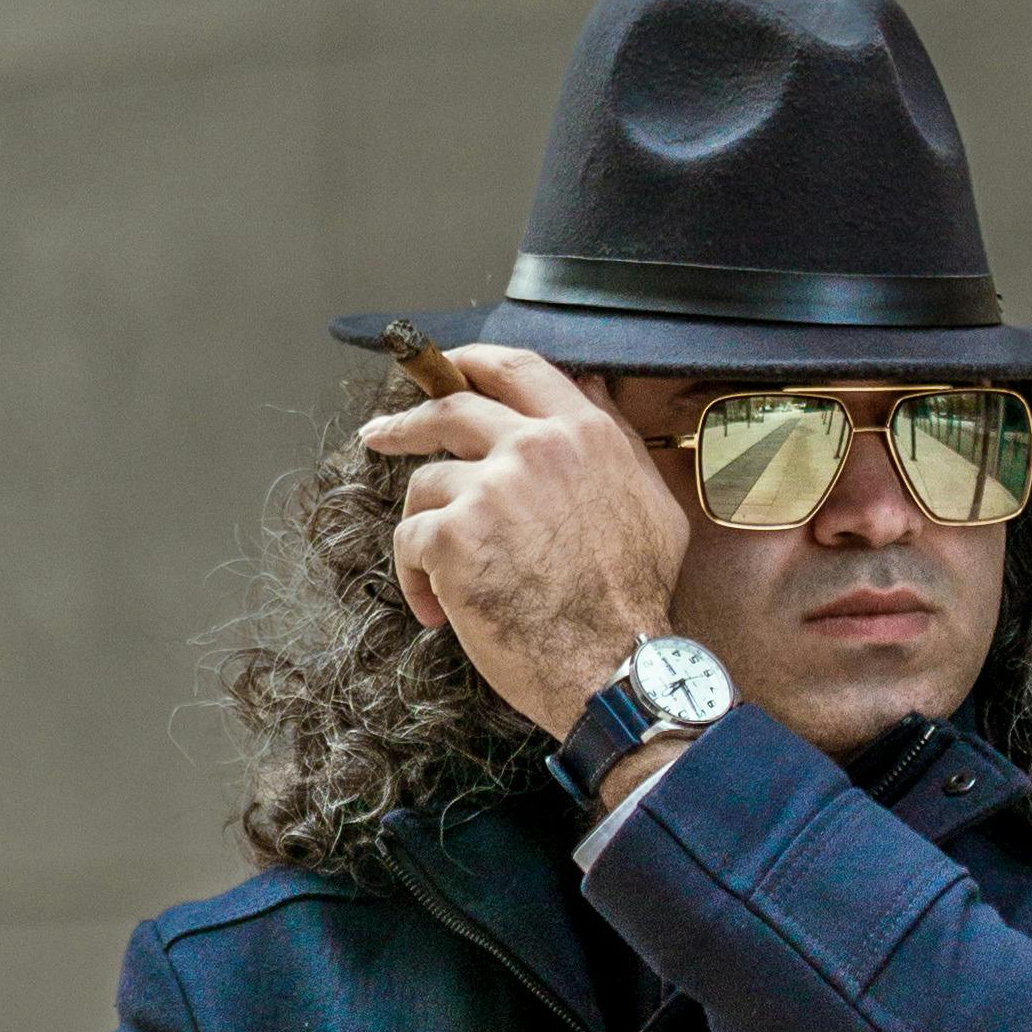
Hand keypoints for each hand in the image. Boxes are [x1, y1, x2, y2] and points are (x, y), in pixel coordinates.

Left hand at [358, 346, 691, 735]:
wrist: (616, 668)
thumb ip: (616, 439)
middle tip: (381, 435)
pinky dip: (416, 579)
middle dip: (407, 422)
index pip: (514, 368)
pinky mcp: (453, 537)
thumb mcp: (650, 502)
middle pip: (450, 409)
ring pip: (427, 484)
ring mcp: (489, 490)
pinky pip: (410, 540)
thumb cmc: (635, 599)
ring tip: (443, 577)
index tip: (445, 369)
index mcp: (581, 434)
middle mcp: (533, 449)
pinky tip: (439, 611)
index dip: (471, 362)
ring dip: (427, 529)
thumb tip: (594, 387)